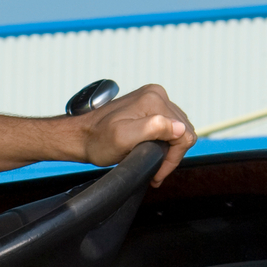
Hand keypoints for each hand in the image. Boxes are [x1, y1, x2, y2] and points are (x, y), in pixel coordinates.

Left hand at [73, 82, 195, 184]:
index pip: (184, 133)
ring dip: (168, 150)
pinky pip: (168, 125)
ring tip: (152, 162)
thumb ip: (153, 129)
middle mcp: (156, 94)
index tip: (157, 172)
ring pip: (177, 130)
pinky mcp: (149, 105)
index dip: (173, 158)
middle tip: (155, 170)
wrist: (82, 135)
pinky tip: (151, 151)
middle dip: (171, 155)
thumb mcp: (124, 137)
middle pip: (183, 131)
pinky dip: (164, 142)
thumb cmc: (99, 141)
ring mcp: (153, 98)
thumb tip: (180, 128)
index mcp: (154, 100)